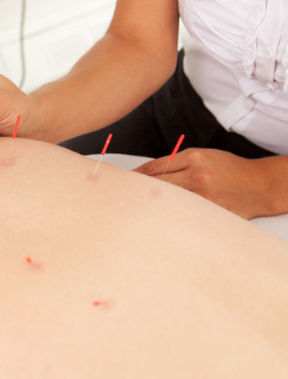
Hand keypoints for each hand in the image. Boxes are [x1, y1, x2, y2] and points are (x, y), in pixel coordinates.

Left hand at [133, 148, 274, 218]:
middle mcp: (197, 176)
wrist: (260, 185)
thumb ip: (176, 163)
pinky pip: (182, 215)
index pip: (154, 167)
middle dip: (136, 191)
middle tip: (118, 197)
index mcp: (194, 158)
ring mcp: (203, 197)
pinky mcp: (210, 212)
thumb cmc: (229, 169)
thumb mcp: (204, 156)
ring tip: (131, 211)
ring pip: (166, 201)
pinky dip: (168, 217)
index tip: (122, 181)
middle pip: (156, 185)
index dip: (135, 175)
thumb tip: (147, 173)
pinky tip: (155, 221)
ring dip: (148, 206)